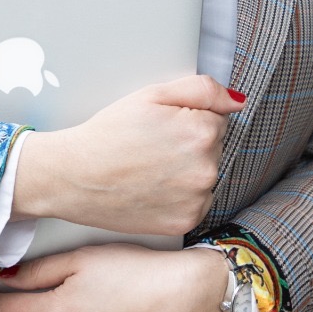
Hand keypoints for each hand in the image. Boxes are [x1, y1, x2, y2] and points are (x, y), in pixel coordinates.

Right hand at [11, 76, 244, 235]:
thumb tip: (237, 101)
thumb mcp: (152, 94)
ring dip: (187, 171)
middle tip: (152, 148)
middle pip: (214, 148)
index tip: (160, 127)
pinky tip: (153, 189)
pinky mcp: (187, 222)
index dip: (187, 119)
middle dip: (190, 145)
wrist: (75, 177)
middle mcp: (207, 169)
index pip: (217, 120)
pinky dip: (181, 197)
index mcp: (202, 132)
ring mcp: (197, 199)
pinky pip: (196, 202)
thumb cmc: (109, 132)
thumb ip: (202, 90)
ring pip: (205, 176)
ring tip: (150, 169)